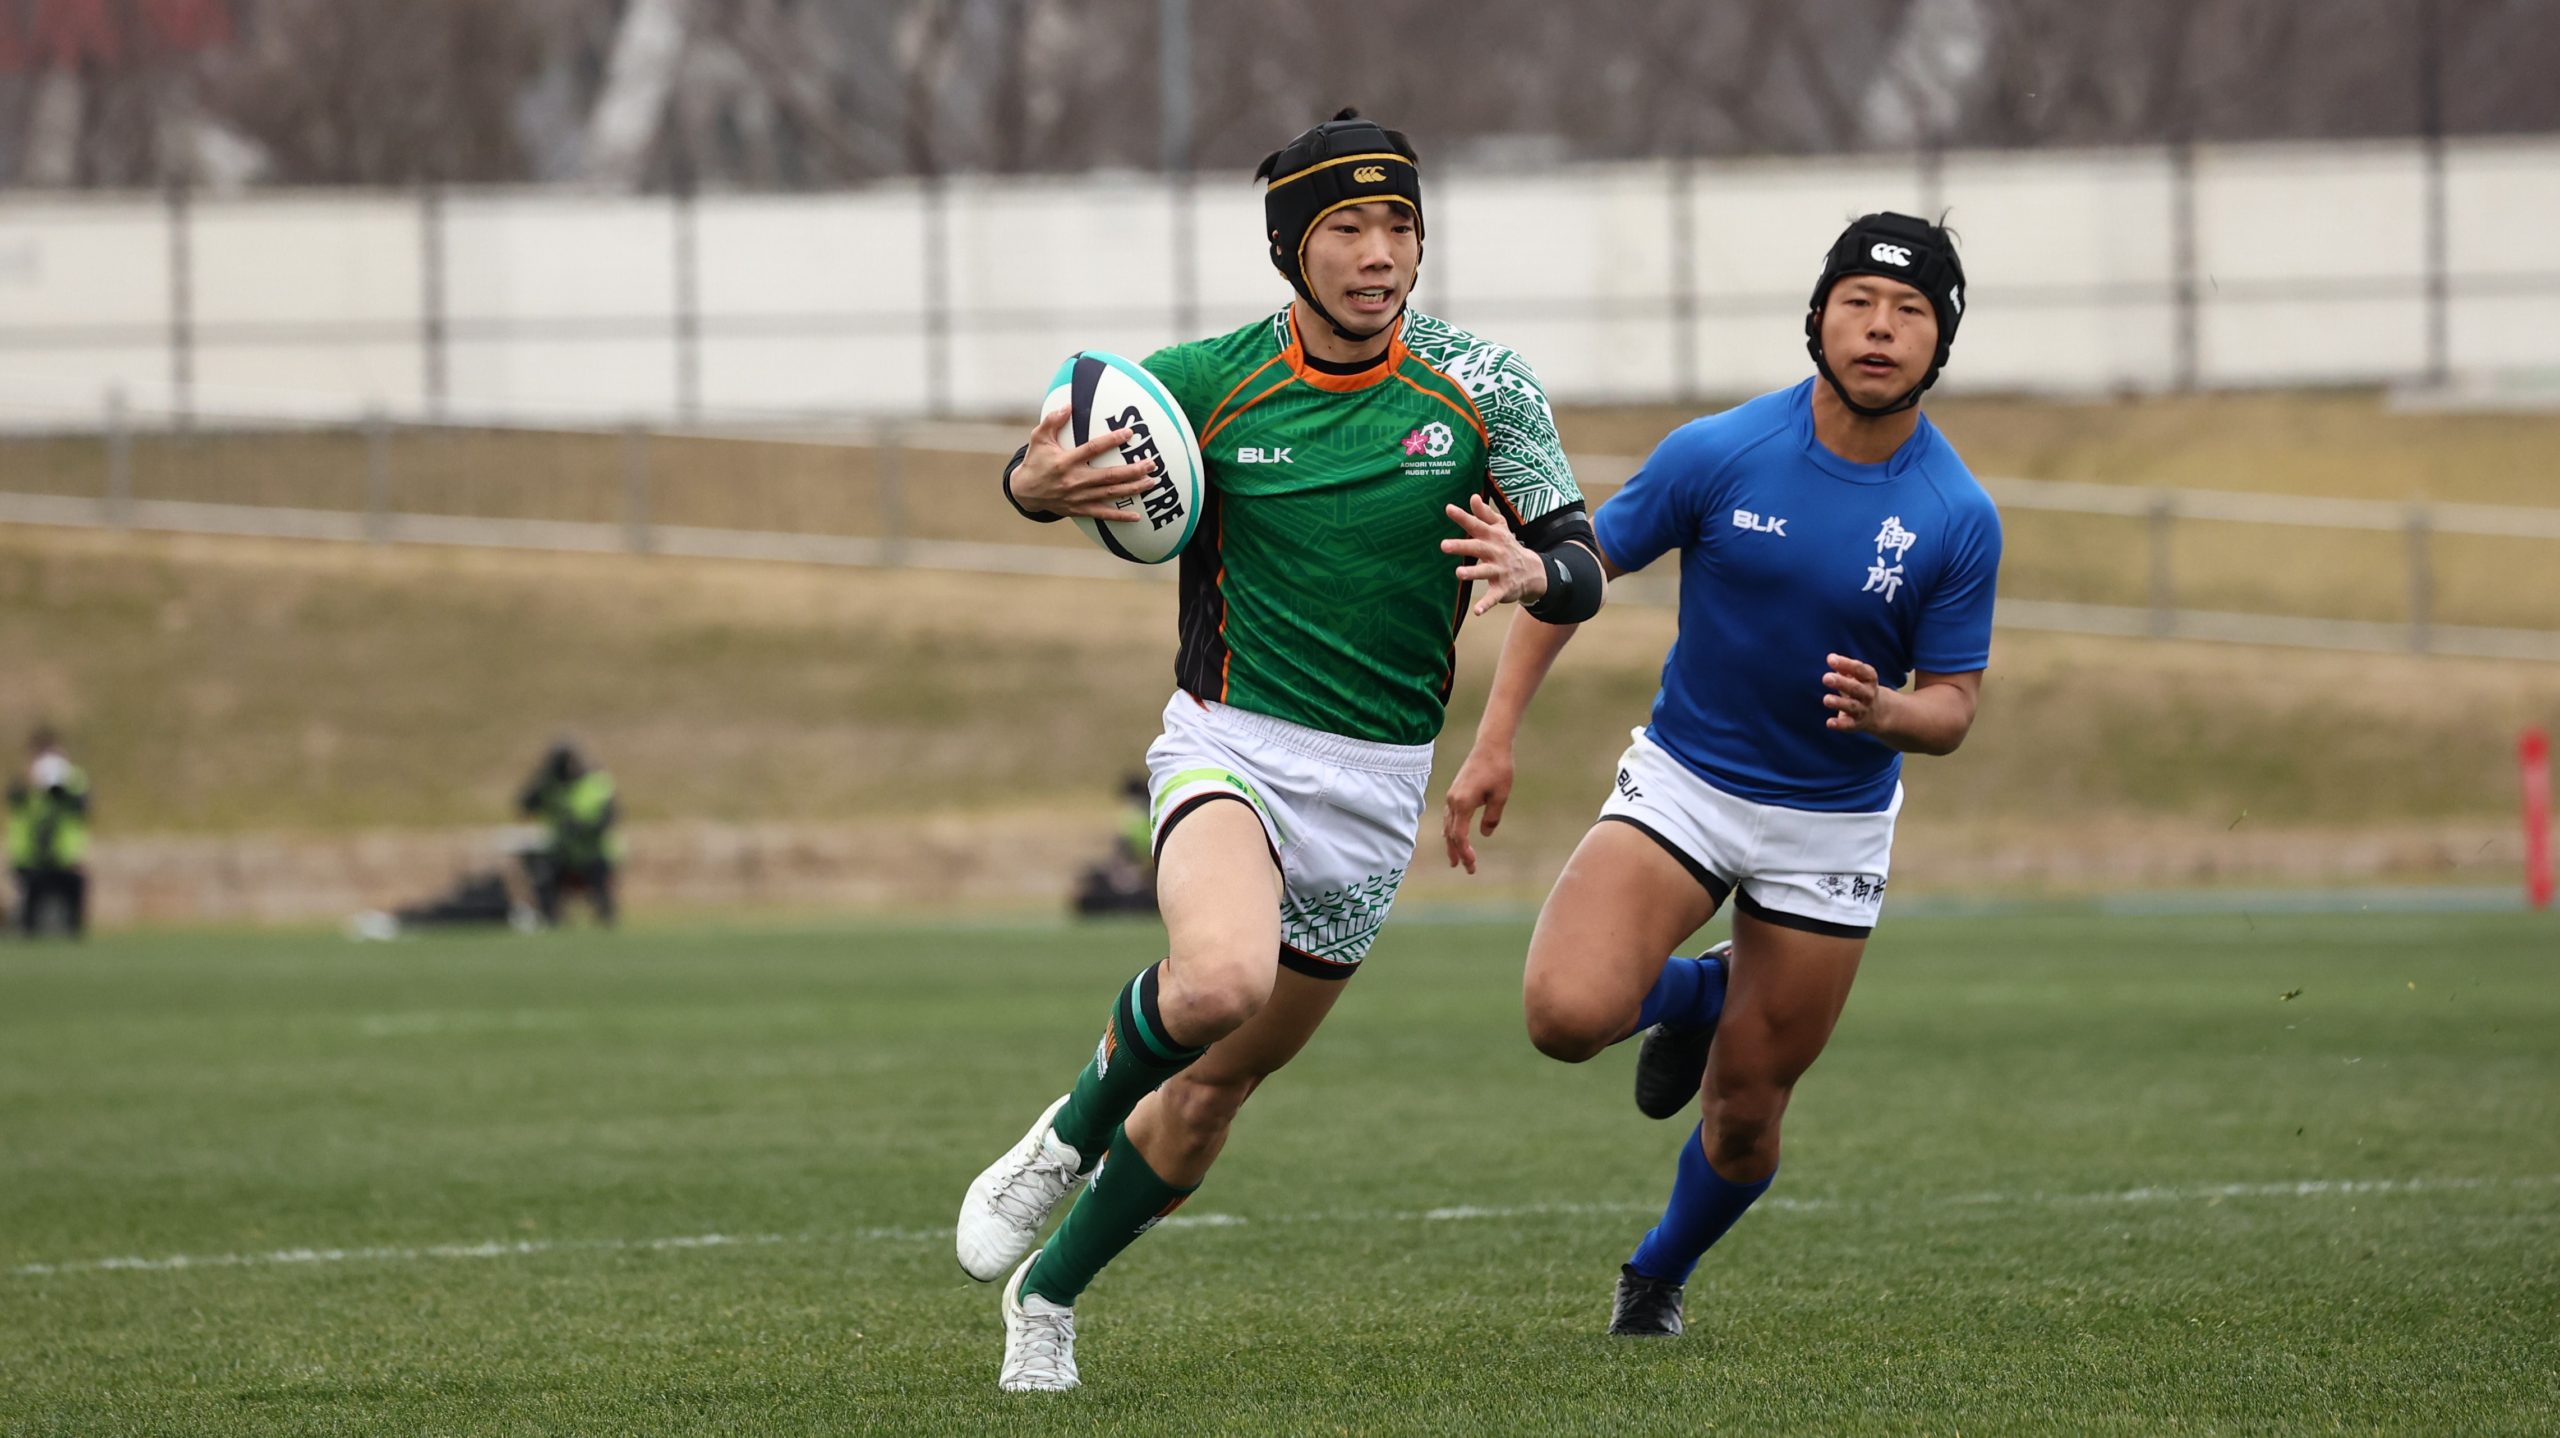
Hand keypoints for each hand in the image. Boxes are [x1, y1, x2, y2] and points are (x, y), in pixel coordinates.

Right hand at [1007, 407, 1159, 520]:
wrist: (1024, 493)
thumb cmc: (1035, 462)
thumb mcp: (1039, 438)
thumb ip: (1052, 421)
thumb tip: (1068, 406)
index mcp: (1066, 461)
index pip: (1093, 449)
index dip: (1112, 440)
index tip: (1130, 433)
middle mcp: (1074, 480)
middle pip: (1109, 476)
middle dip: (1133, 470)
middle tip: (1152, 463)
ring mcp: (1078, 497)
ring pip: (1111, 494)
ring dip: (1133, 489)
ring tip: (1152, 482)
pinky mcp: (1080, 510)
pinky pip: (1103, 514)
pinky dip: (1120, 516)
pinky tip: (1137, 516)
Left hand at [1440, 495, 1545, 615]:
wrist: (1533, 571)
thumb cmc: (1509, 547)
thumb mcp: (1500, 528)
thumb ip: (1485, 514)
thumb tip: (1473, 496)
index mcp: (1493, 537)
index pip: (1476, 525)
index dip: (1462, 517)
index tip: (1448, 508)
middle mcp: (1496, 552)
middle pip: (1478, 547)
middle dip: (1461, 546)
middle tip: (1443, 545)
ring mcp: (1500, 571)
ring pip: (1485, 572)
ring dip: (1473, 573)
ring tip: (1459, 574)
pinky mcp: (1503, 589)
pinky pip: (1493, 597)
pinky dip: (1485, 605)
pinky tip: (1476, 611)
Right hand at [1440, 744, 1514, 873]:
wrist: (1491, 746)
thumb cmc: (1499, 769)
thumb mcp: (1501, 796)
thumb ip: (1492, 817)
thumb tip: (1485, 834)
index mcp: (1463, 803)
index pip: (1459, 835)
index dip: (1464, 852)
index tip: (1472, 864)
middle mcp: (1453, 801)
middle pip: (1451, 834)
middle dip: (1458, 853)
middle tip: (1468, 870)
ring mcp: (1452, 796)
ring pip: (1448, 826)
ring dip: (1452, 844)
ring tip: (1456, 861)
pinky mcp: (1455, 792)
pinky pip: (1450, 817)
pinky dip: (1452, 831)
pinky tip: (1455, 838)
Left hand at [1821, 653, 1894, 733]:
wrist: (1877, 712)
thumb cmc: (1859, 687)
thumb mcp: (1856, 676)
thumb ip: (1844, 667)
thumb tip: (1831, 658)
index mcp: (1869, 679)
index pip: (1860, 670)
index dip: (1846, 664)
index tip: (1830, 659)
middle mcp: (1868, 694)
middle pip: (1856, 688)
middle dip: (1841, 683)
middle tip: (1826, 678)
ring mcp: (1863, 709)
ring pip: (1852, 706)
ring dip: (1839, 703)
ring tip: (1826, 699)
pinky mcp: (1856, 723)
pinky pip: (1849, 724)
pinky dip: (1840, 724)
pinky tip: (1829, 723)